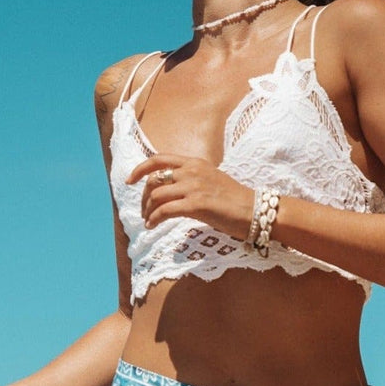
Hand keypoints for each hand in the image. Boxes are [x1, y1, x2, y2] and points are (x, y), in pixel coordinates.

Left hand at [127, 154, 254, 238]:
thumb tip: (173, 190)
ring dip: (148, 211)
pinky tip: (152, 226)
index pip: (159, 159)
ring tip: (148, 221)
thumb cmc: (235, 200)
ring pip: (157, 196)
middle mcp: (191, 171)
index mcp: (194, 163)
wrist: (254, 210)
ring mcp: (193, 187)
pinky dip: (154, 219)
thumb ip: (192, 180)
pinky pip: (165, 211)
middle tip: (144, 211)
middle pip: (154, 180)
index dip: (140, 169)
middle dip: (144, 197)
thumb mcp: (211, 180)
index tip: (129, 180)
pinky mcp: (196, 204)